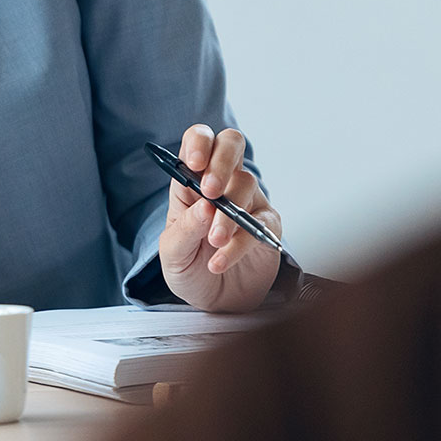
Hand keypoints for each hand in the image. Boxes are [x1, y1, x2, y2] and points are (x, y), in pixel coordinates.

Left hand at [157, 124, 281, 312]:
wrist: (214, 300)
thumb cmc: (188, 266)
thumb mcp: (173, 252)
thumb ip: (185, 229)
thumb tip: (204, 207)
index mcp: (191, 179)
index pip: (198, 140)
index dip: (199, 143)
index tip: (194, 164)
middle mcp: (222, 181)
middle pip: (231, 144)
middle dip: (221, 162)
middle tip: (211, 192)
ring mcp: (247, 200)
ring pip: (246, 182)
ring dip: (228, 213)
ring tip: (213, 242)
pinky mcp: (267, 224)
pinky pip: (260, 222)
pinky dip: (239, 243)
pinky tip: (220, 261)